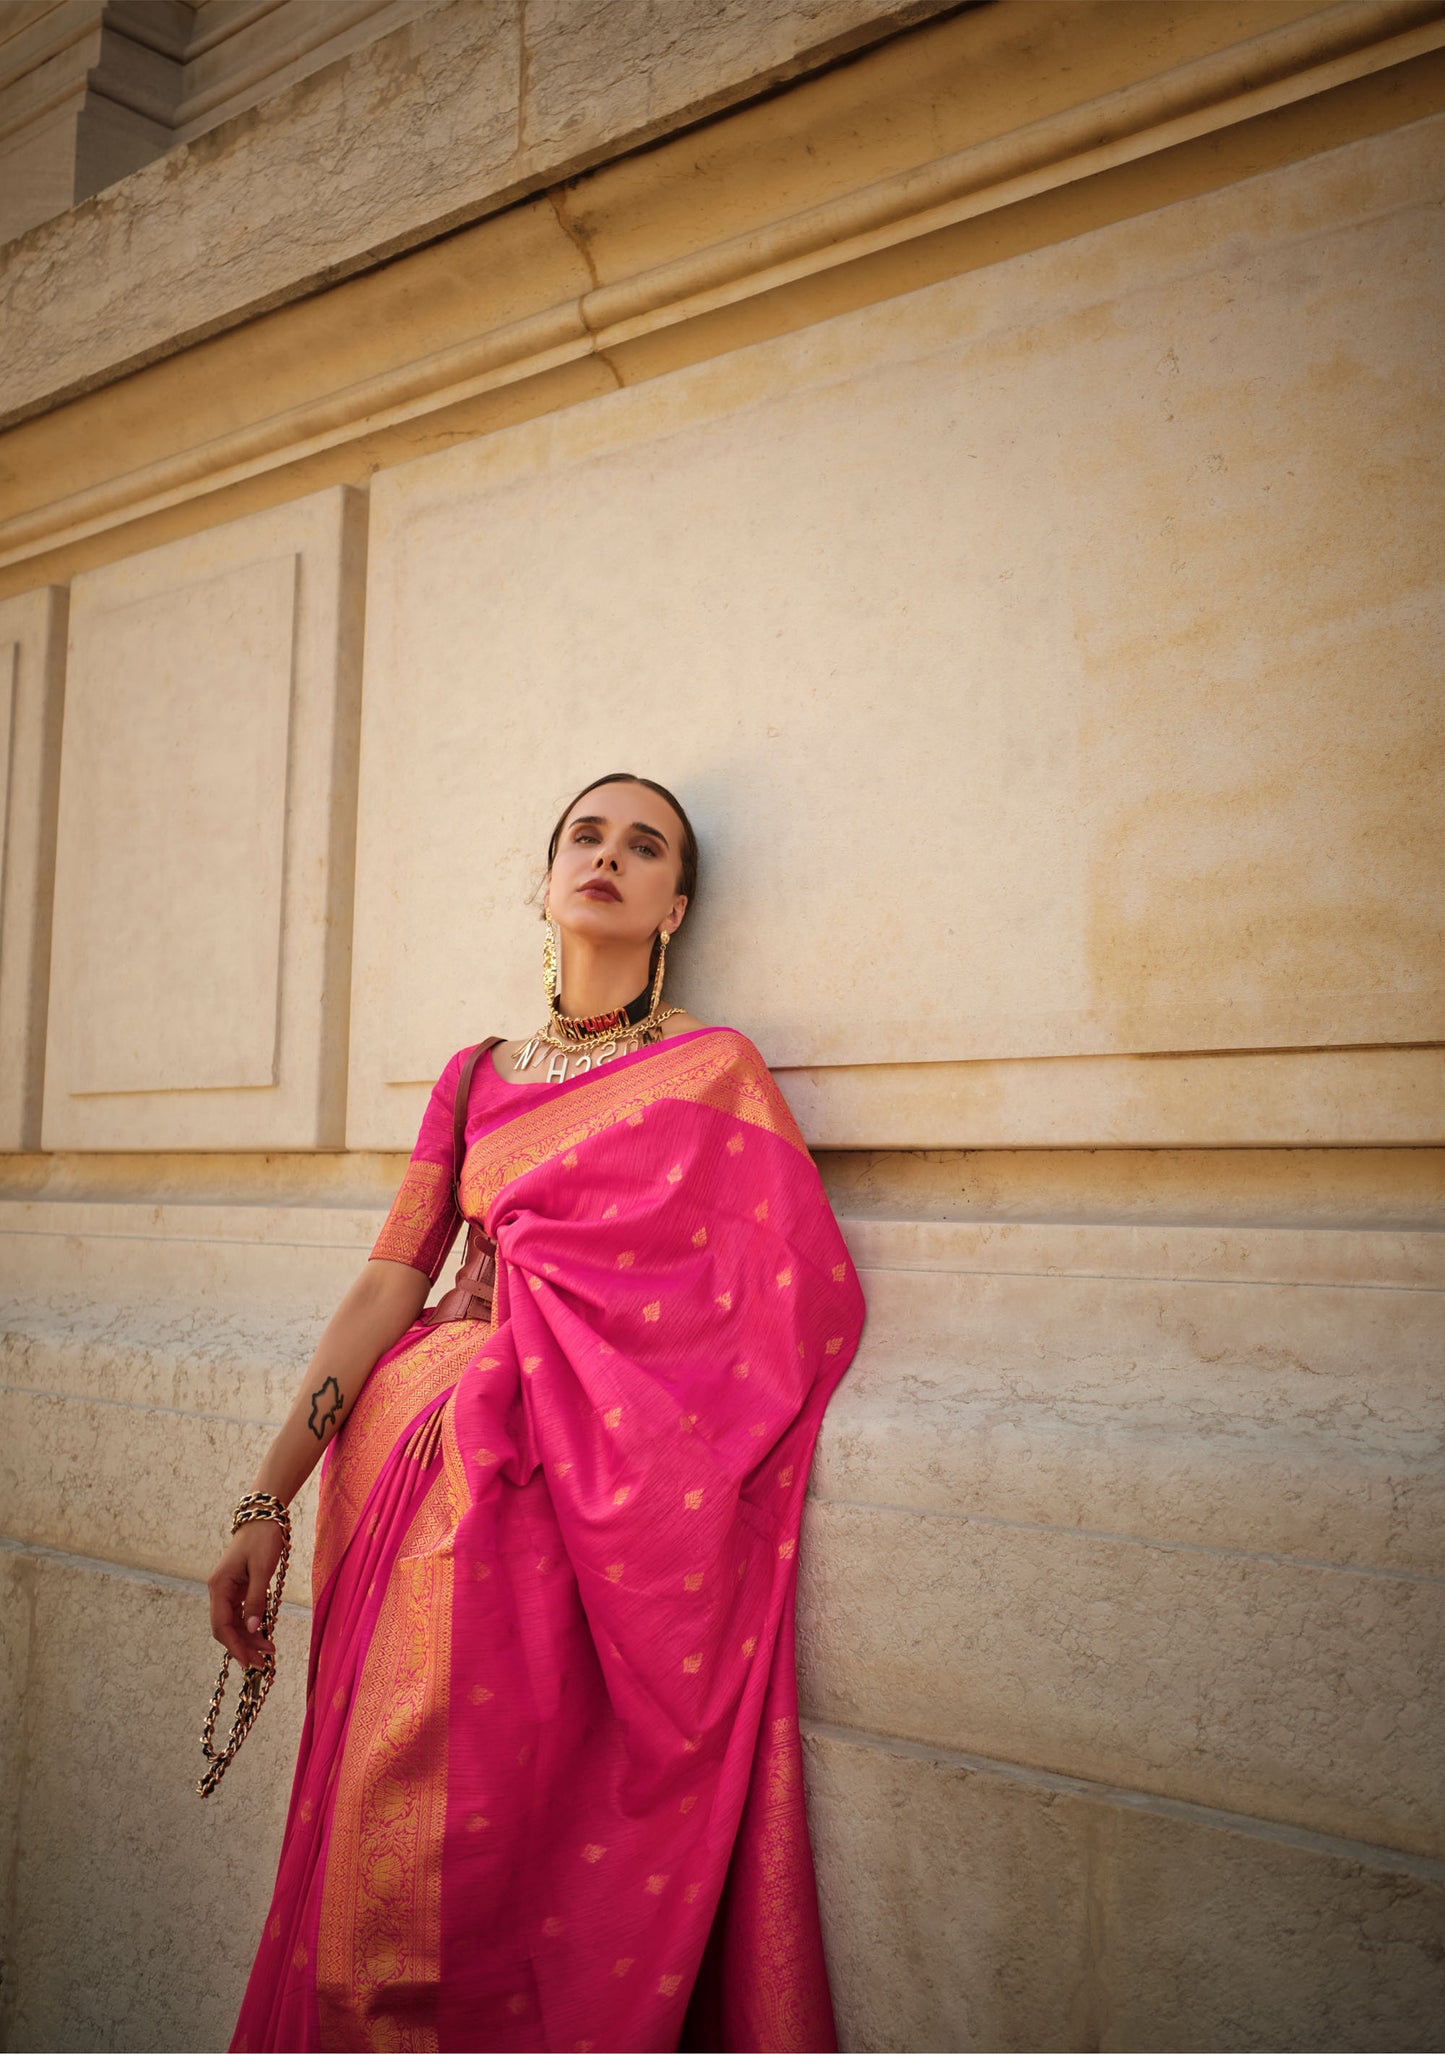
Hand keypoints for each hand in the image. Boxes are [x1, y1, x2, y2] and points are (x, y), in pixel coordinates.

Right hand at [208, 1519, 284, 1669]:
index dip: (234, 1646)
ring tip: (269, 1652)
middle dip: (243, 1647)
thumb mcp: (262, 1570)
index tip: (249, 1662)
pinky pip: (240, 1614)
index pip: (221, 1625)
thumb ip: (256, 1600)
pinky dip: (251, 1626)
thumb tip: (251, 1629)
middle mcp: (219, 1591)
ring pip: (233, 1623)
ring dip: (249, 1638)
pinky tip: (264, 1635)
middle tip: (263, 1663)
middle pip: (226, 1628)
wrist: (263, 1518)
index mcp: (219, 1586)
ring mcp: (227, 1590)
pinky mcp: (237, 1589)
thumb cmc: (262, 1539)